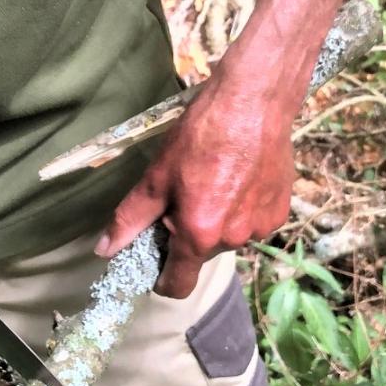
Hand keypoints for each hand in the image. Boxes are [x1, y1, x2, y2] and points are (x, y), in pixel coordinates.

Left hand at [95, 76, 294, 297]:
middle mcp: (234, 238)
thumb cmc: (200, 133)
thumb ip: (131, 218)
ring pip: (228, 236)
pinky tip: (238, 177)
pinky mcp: (281, 212)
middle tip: (184, 194)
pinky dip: (241, 209)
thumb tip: (104, 250)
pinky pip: (252, 222)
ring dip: (217, 220)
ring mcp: (262, 227)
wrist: (253, 102)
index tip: (156, 265)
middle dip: (189, 233)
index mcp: (199, 233)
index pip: (180, 284)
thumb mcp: (157, 174)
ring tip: (213, 180)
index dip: (163, 279)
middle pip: (202, 253)